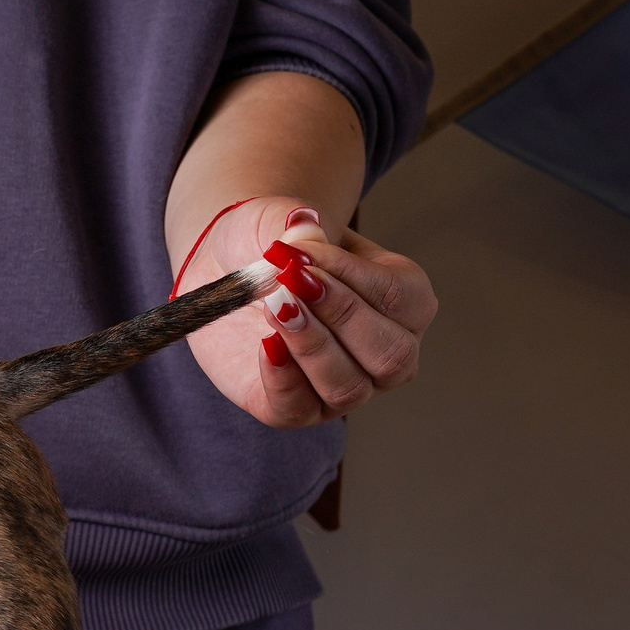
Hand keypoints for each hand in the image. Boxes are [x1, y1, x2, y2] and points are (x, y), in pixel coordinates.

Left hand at [183, 198, 435, 427]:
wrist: (224, 270)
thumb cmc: (272, 247)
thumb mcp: (282, 221)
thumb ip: (299, 225)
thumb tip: (302, 224)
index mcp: (404, 302)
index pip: (400, 297)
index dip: (350, 273)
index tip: (302, 250)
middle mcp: (385, 353)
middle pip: (392, 354)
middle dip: (343, 315)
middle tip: (292, 281)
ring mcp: (344, 387)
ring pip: (349, 387)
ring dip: (312, 345)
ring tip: (273, 306)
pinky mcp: (294, 408)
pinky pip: (298, 408)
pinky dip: (282, 377)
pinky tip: (265, 343)